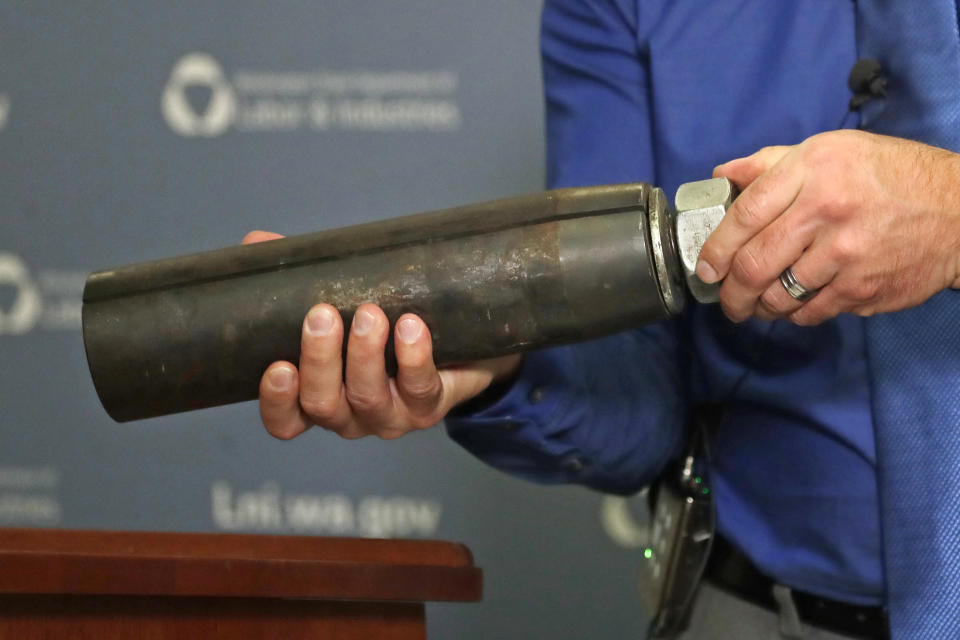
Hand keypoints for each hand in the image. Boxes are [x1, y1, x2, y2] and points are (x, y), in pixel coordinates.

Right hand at [242, 231, 522, 439]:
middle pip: (323, 404)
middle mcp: (351, 414)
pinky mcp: (431, 405)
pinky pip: (421, 388)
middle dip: (320, 359)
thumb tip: (257, 242)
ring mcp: (391, 415)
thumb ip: (300, 276)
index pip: (287, 420)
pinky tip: (410, 325)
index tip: (278, 366)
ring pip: (368, 397)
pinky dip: (414, 357)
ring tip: (369, 313)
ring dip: (365, 354)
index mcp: (320, 396)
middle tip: (322, 314)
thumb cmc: (386, 323)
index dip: (277, 401)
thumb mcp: (340, 299)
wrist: (462, 345)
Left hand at [696, 130, 959, 324]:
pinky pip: (810, 312)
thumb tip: (723, 176)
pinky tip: (794, 306)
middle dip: (729, 292)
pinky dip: (794, 314)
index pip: (745, 215)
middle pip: (754, 264)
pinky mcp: (863, 289)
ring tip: (756, 305)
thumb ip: (771, 164)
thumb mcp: (831, 150)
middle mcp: (827, 212)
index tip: (706, 268)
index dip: (715, 248)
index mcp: (813, 171)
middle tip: (725, 300)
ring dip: (759, 307)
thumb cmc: (888, 175)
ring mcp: (847, 255)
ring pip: (779, 295)